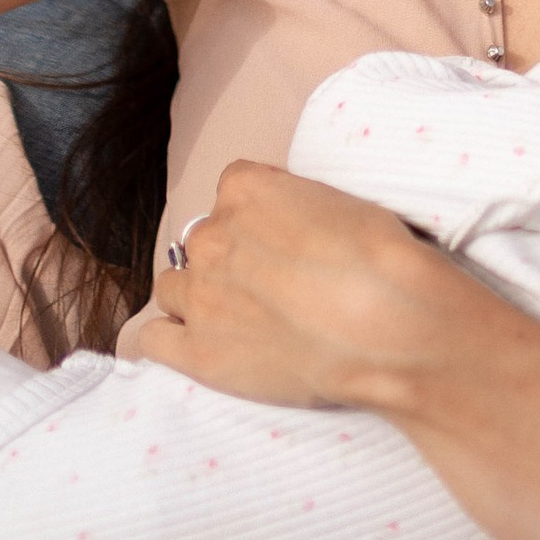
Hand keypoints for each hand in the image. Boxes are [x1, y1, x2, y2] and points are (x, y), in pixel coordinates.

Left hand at [144, 162, 474, 416]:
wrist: (387, 323)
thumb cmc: (378, 258)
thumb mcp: (337, 201)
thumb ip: (291, 207)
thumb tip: (285, 229)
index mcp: (243, 187)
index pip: (231, 192)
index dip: (256, 220)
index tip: (280, 241)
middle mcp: (211, 235)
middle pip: (202, 243)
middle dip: (229, 262)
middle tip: (269, 289)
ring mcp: (199, 295)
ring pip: (173, 288)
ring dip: (197, 299)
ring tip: (236, 321)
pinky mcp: (197, 352)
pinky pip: (153, 340)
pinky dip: (167, 341)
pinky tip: (188, 346)